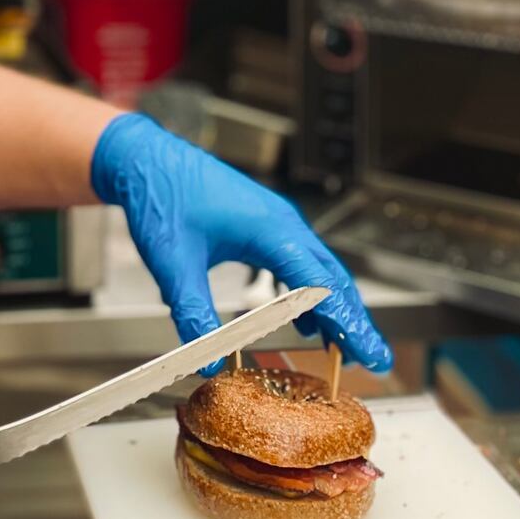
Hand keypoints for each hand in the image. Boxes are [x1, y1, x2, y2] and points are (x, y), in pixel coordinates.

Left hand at [90, 113, 392, 374]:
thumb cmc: (161, 196)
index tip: (365, 353)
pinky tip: (306, 320)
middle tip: (375, 358)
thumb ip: (192, 313)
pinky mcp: (264, 225)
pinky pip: (299, 263)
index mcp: (270, 228)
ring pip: (318, 270)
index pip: (319, 283)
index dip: (345, 321)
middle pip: (331, 278)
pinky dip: (310, 293)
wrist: (144, 158)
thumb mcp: (172, 263)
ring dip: (335, 308)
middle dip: (355, 320)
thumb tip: (207, 361)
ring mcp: (276, 222)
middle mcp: (282, 223)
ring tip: (346, 348)